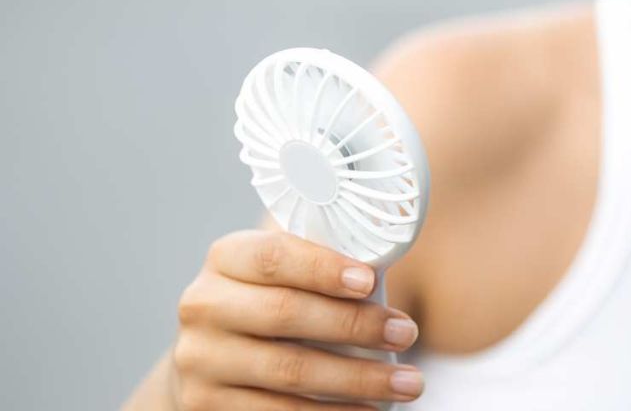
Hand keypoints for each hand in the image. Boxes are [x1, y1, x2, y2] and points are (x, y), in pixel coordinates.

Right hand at [171, 229, 422, 409]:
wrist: (215, 359)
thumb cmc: (276, 303)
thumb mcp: (287, 274)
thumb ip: (324, 268)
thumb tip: (385, 269)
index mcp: (226, 258)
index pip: (273, 256)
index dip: (322, 269)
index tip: (370, 282)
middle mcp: (204, 306)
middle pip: (285, 314)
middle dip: (355, 325)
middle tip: (406, 332)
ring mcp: (200, 359)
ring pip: (289, 371)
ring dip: (358, 380)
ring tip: (408, 382)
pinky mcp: (205, 405)